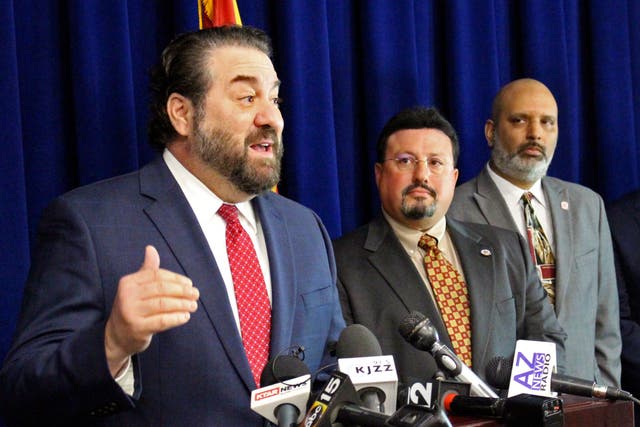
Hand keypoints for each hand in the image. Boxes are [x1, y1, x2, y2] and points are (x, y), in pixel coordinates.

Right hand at [104, 245, 198, 375]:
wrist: (116, 337)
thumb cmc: (132, 308)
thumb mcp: (136, 288)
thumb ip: (146, 270)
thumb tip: (151, 248)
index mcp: (128, 282)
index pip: (157, 275)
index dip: (176, 278)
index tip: (189, 283)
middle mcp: (127, 295)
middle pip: (162, 288)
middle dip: (182, 290)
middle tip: (196, 294)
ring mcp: (131, 312)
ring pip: (163, 304)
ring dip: (182, 304)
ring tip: (193, 305)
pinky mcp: (137, 328)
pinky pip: (162, 320)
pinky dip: (176, 318)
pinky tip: (185, 317)